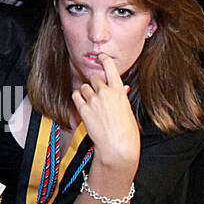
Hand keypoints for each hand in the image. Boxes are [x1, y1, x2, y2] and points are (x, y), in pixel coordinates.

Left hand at [70, 54, 139, 171]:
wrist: (117, 147)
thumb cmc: (127, 132)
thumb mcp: (128, 110)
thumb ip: (121, 97)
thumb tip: (122, 87)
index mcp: (119, 92)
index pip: (110, 68)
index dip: (104, 60)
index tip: (101, 56)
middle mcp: (105, 93)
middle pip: (95, 78)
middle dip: (95, 83)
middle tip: (97, 93)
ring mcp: (93, 100)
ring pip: (84, 87)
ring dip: (86, 92)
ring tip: (91, 102)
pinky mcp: (84, 109)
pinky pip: (76, 96)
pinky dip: (78, 98)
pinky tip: (82, 103)